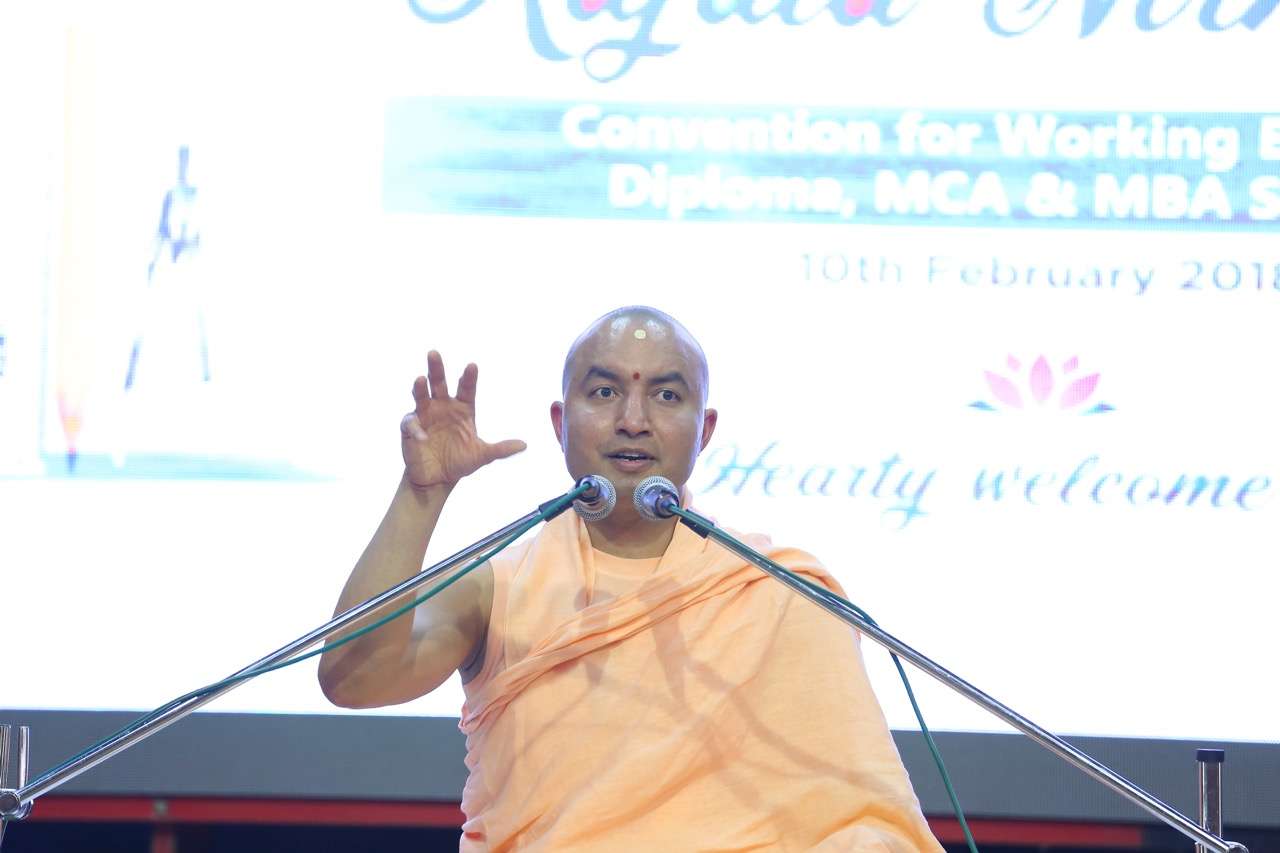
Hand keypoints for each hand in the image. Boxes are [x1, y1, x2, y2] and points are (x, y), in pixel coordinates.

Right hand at [400, 351, 526, 490]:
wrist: (438, 478)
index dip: (469, 377)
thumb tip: (525, 445)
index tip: (472, 366)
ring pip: (421, 395)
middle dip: (436, 368)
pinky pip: (411, 423)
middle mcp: (443, 406)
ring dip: (420, 387)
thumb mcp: (482, 456)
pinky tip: (423, 436)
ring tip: (421, 379)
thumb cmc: (461, 462)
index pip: (466, 388)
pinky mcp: (411, 428)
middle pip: (439, 382)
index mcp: (462, 408)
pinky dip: (416, 428)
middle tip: (433, 352)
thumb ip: (501, 449)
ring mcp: (425, 415)